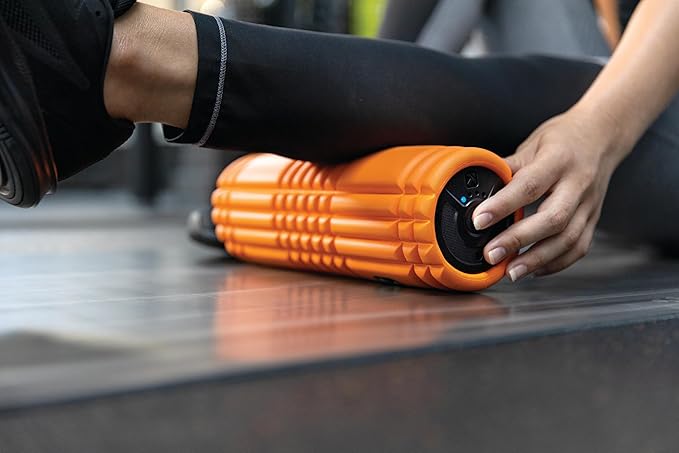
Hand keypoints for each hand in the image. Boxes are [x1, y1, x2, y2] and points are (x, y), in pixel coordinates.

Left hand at [472, 108, 627, 280]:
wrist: (603, 135)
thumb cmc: (564, 139)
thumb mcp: (532, 144)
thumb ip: (507, 168)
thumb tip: (479, 189)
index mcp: (558, 160)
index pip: (529, 186)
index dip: (503, 205)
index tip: (479, 220)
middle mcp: (578, 184)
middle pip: (552, 218)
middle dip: (519, 240)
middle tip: (491, 254)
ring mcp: (589, 204)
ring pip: (568, 239)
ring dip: (537, 259)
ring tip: (510, 271)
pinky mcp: (594, 218)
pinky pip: (579, 247)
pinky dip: (556, 263)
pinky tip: (534, 270)